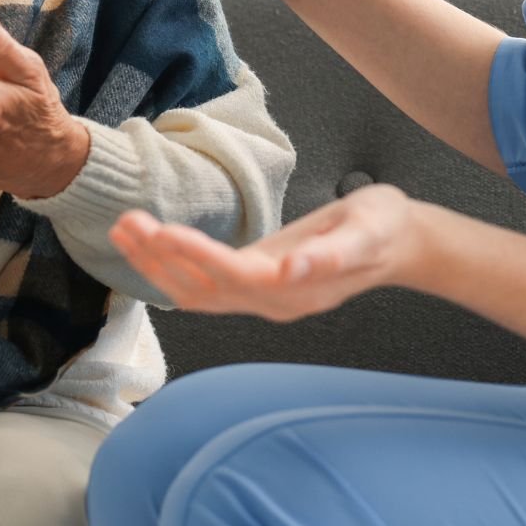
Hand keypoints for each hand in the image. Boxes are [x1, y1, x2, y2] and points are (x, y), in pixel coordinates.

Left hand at [108, 185, 425, 320]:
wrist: (400, 243)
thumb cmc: (383, 229)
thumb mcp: (366, 233)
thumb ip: (330, 255)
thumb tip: (291, 270)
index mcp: (295, 288)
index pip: (231, 275)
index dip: (193, 256)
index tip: (160, 230)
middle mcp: (272, 301)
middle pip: (203, 289)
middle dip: (160, 260)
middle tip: (126, 224)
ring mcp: (263, 297)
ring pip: (196, 291)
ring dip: (156, 265)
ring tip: (124, 229)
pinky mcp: (257, 284)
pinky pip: (204, 285)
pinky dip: (171, 267)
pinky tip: (149, 246)